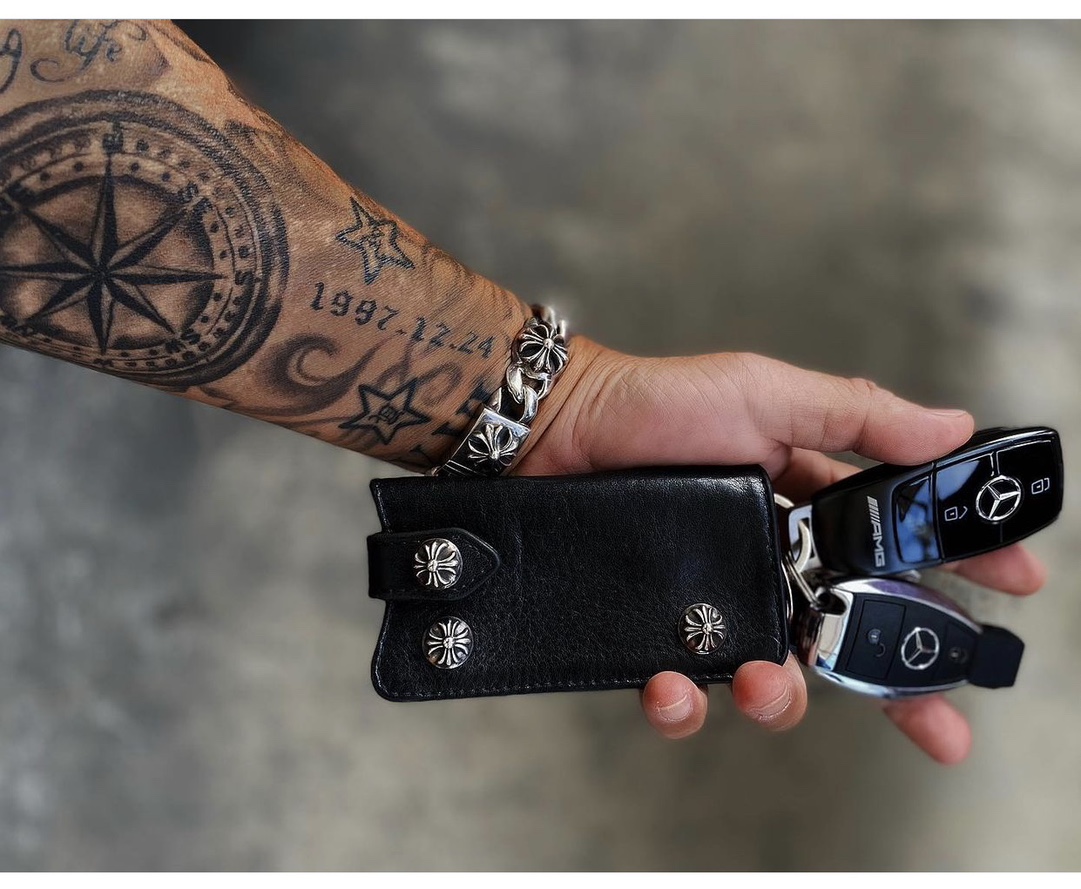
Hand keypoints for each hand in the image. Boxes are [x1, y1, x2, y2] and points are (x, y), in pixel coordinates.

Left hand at [515, 339, 1046, 763]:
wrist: (557, 427)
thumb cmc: (659, 403)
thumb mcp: (766, 394)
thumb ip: (856, 416)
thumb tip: (954, 428)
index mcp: (808, 507)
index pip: (898, 549)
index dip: (957, 573)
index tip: (1017, 586)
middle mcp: (771, 562)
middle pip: (851, 637)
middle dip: (905, 687)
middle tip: (942, 727)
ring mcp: (717, 602)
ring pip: (776, 677)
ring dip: (783, 699)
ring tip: (764, 683)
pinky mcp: (659, 631)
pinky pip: (684, 689)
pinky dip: (684, 703)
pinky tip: (675, 687)